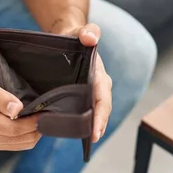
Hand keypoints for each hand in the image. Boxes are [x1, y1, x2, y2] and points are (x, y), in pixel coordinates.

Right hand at [0, 71, 41, 149]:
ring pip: (23, 144)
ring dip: (34, 131)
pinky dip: (27, 134)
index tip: (46, 108)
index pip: (17, 129)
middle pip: (23, 139)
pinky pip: (17, 144)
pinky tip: (28, 120)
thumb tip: (17, 109)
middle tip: (45, 108)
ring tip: (37, 112)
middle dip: (38, 126)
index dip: (35, 121)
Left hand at [55, 22, 112, 142]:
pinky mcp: (81, 94)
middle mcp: (98, 86)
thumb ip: (87, 32)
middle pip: (101, 109)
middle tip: (92, 139)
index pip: (103, 99)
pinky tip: (74, 131)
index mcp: (100, 75)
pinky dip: (82, 121)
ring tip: (86, 140)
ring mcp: (90, 91)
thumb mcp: (80, 32)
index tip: (95, 131)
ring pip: (93, 112)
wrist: (69, 37)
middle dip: (98, 125)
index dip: (100, 116)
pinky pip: (84, 109)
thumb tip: (91, 38)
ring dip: (92, 126)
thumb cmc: (75, 36)